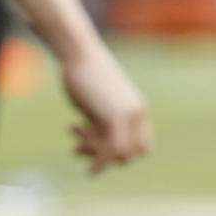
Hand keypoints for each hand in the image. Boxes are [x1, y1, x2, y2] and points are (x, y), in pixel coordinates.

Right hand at [59, 44, 151, 173]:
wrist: (79, 54)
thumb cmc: (83, 76)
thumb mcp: (96, 104)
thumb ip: (102, 124)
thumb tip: (98, 146)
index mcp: (138, 110)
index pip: (143, 147)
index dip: (122, 154)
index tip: (96, 146)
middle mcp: (138, 114)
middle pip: (133, 153)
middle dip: (107, 157)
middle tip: (78, 147)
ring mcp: (129, 115)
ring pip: (121, 153)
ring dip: (95, 154)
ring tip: (73, 138)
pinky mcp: (116, 115)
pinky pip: (113, 148)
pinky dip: (100, 161)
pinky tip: (84, 160)